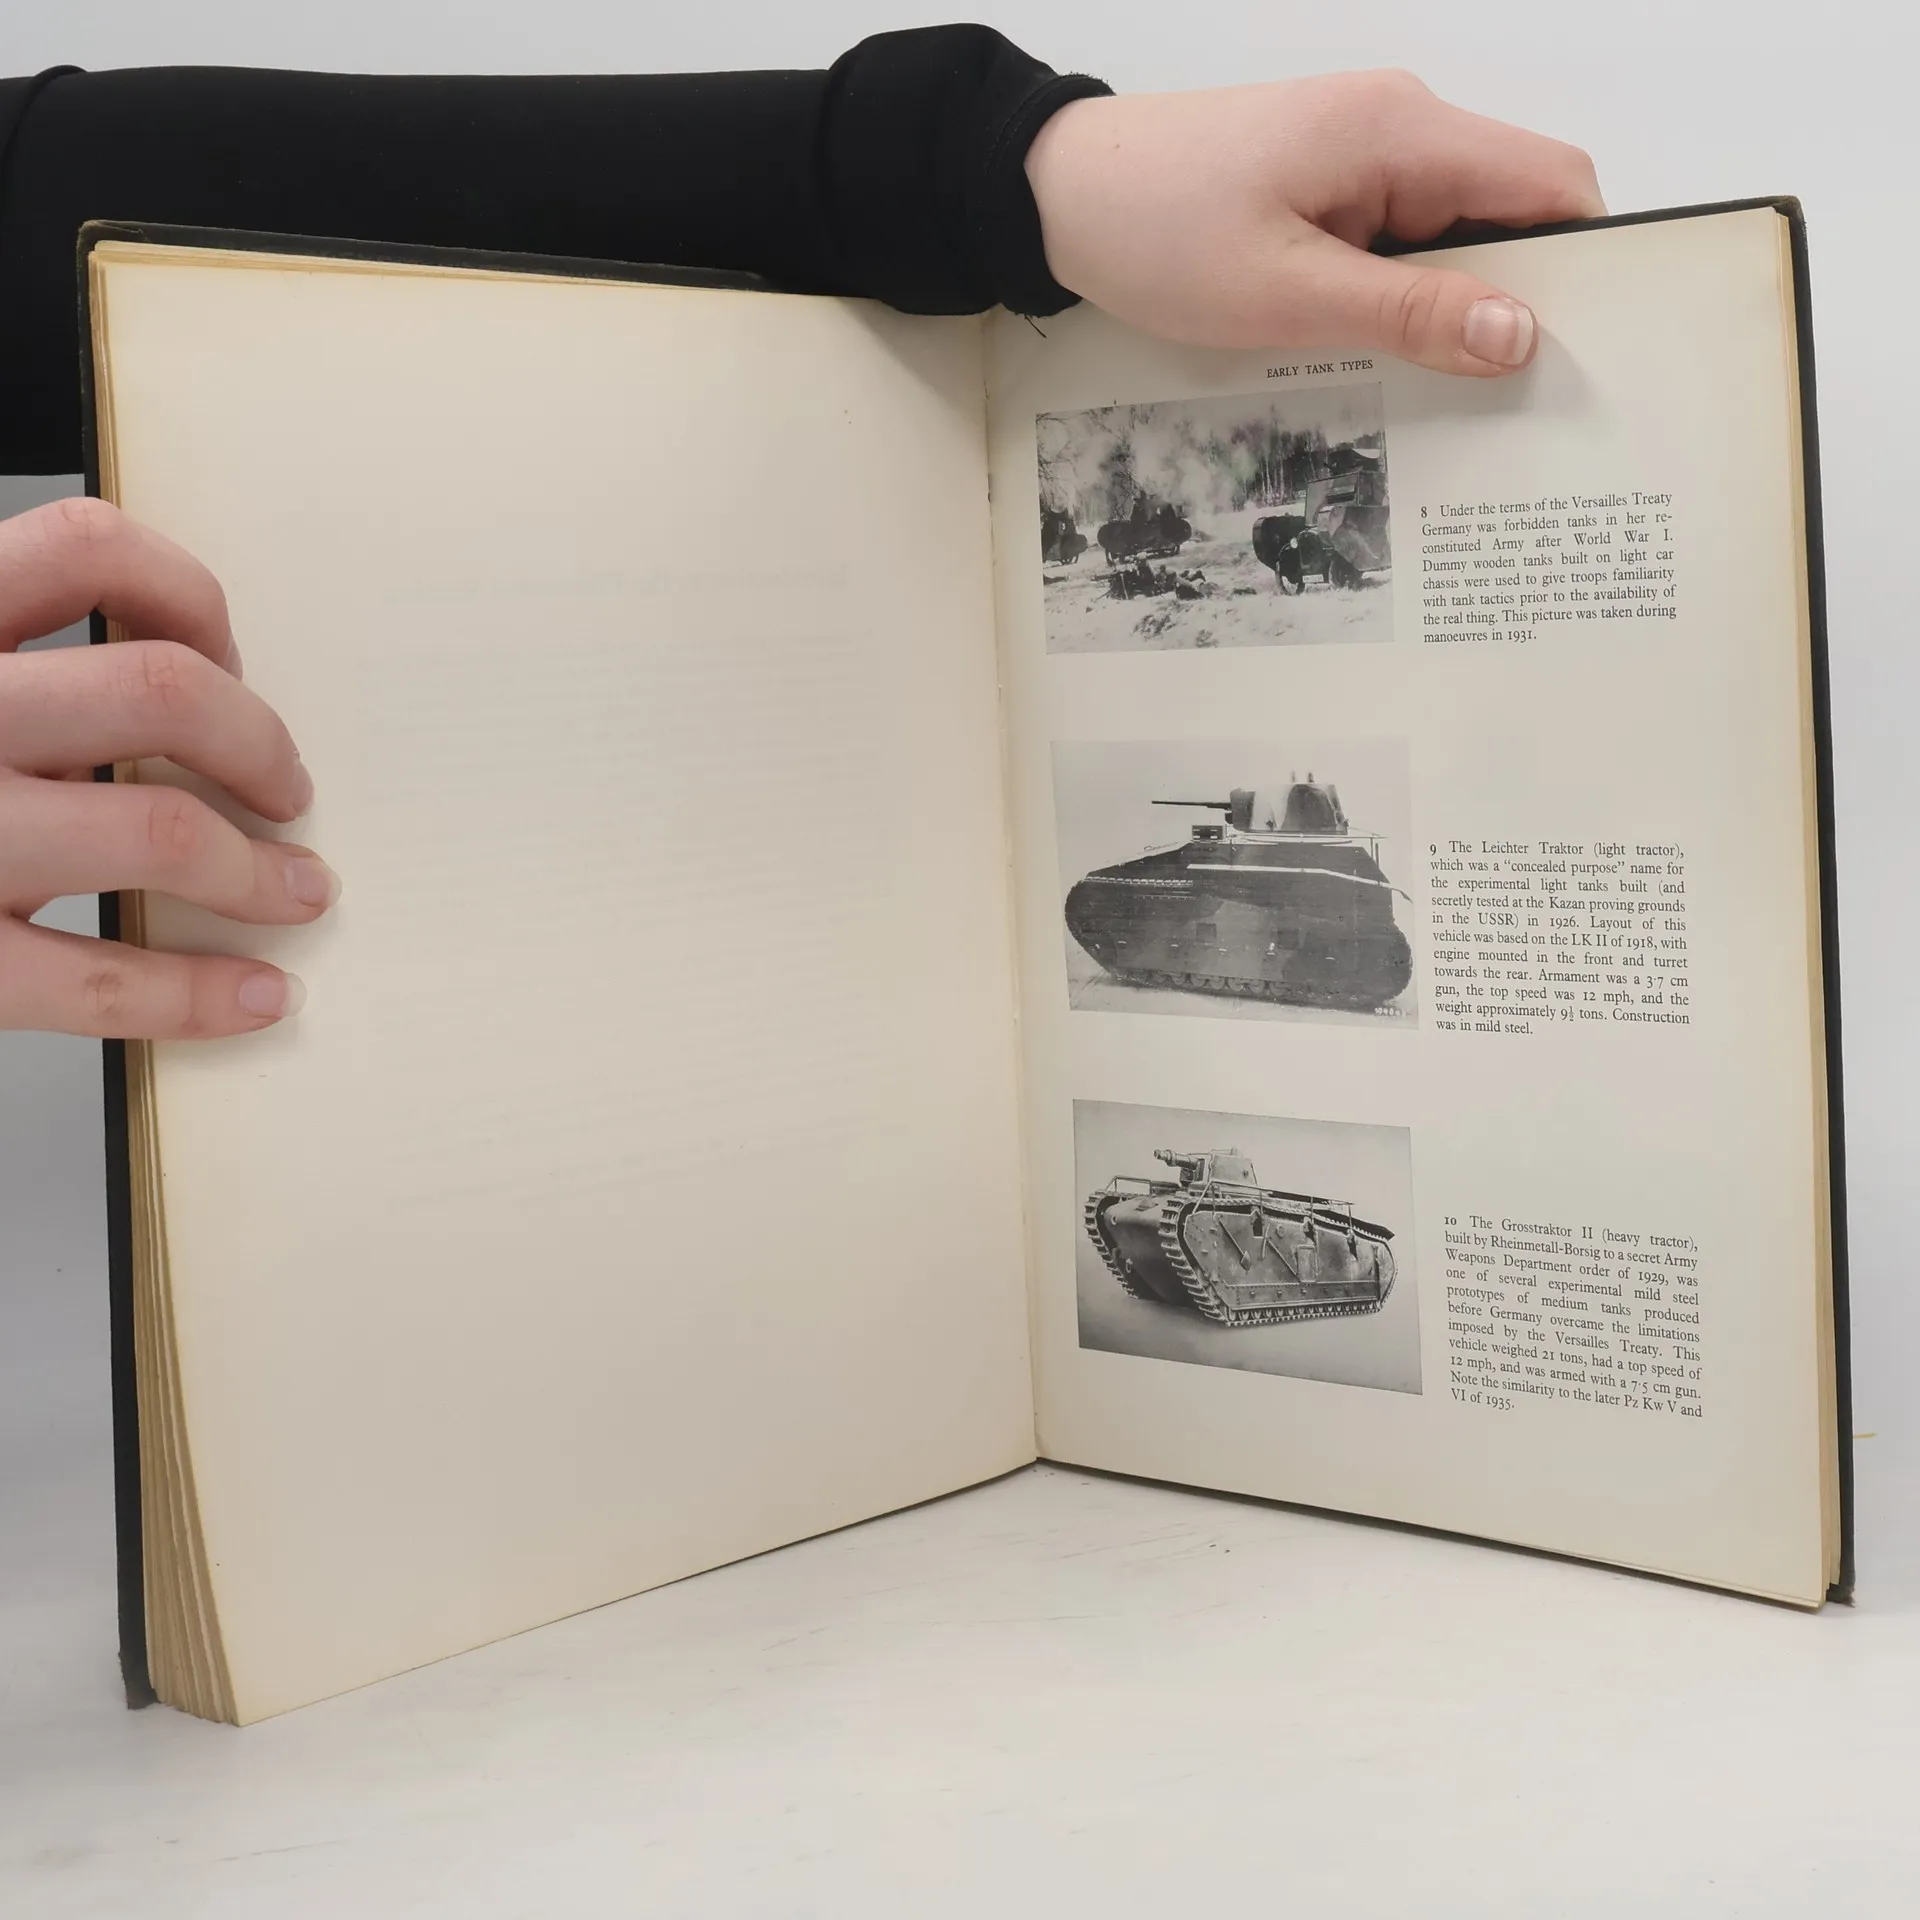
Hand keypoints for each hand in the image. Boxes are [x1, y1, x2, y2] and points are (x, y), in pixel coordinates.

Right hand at [0, 499, 335, 1037]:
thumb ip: (1, 663)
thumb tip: (184, 690)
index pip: (82, 547)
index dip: (187, 599)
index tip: (223, 658)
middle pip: (159, 689)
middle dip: (260, 743)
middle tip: (287, 788)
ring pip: (157, 826)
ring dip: (259, 867)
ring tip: (298, 890)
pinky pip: (101, 977)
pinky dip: (202, 994)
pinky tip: (256, 997)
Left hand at [1025, 70, 1603, 374]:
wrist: (1057, 192)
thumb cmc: (1157, 232)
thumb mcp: (1284, 294)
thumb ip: (1408, 312)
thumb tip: (1521, 336)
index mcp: (1405, 133)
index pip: (1553, 183)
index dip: (1585, 267)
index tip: (1579, 357)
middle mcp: (1401, 126)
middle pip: (1512, 211)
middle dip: (1520, 301)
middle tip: (1511, 406)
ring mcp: (1364, 152)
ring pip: (1455, 233)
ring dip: (1455, 307)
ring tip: (1447, 396)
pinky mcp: (1329, 181)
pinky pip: (1401, 238)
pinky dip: (1406, 295)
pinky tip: (1387, 357)